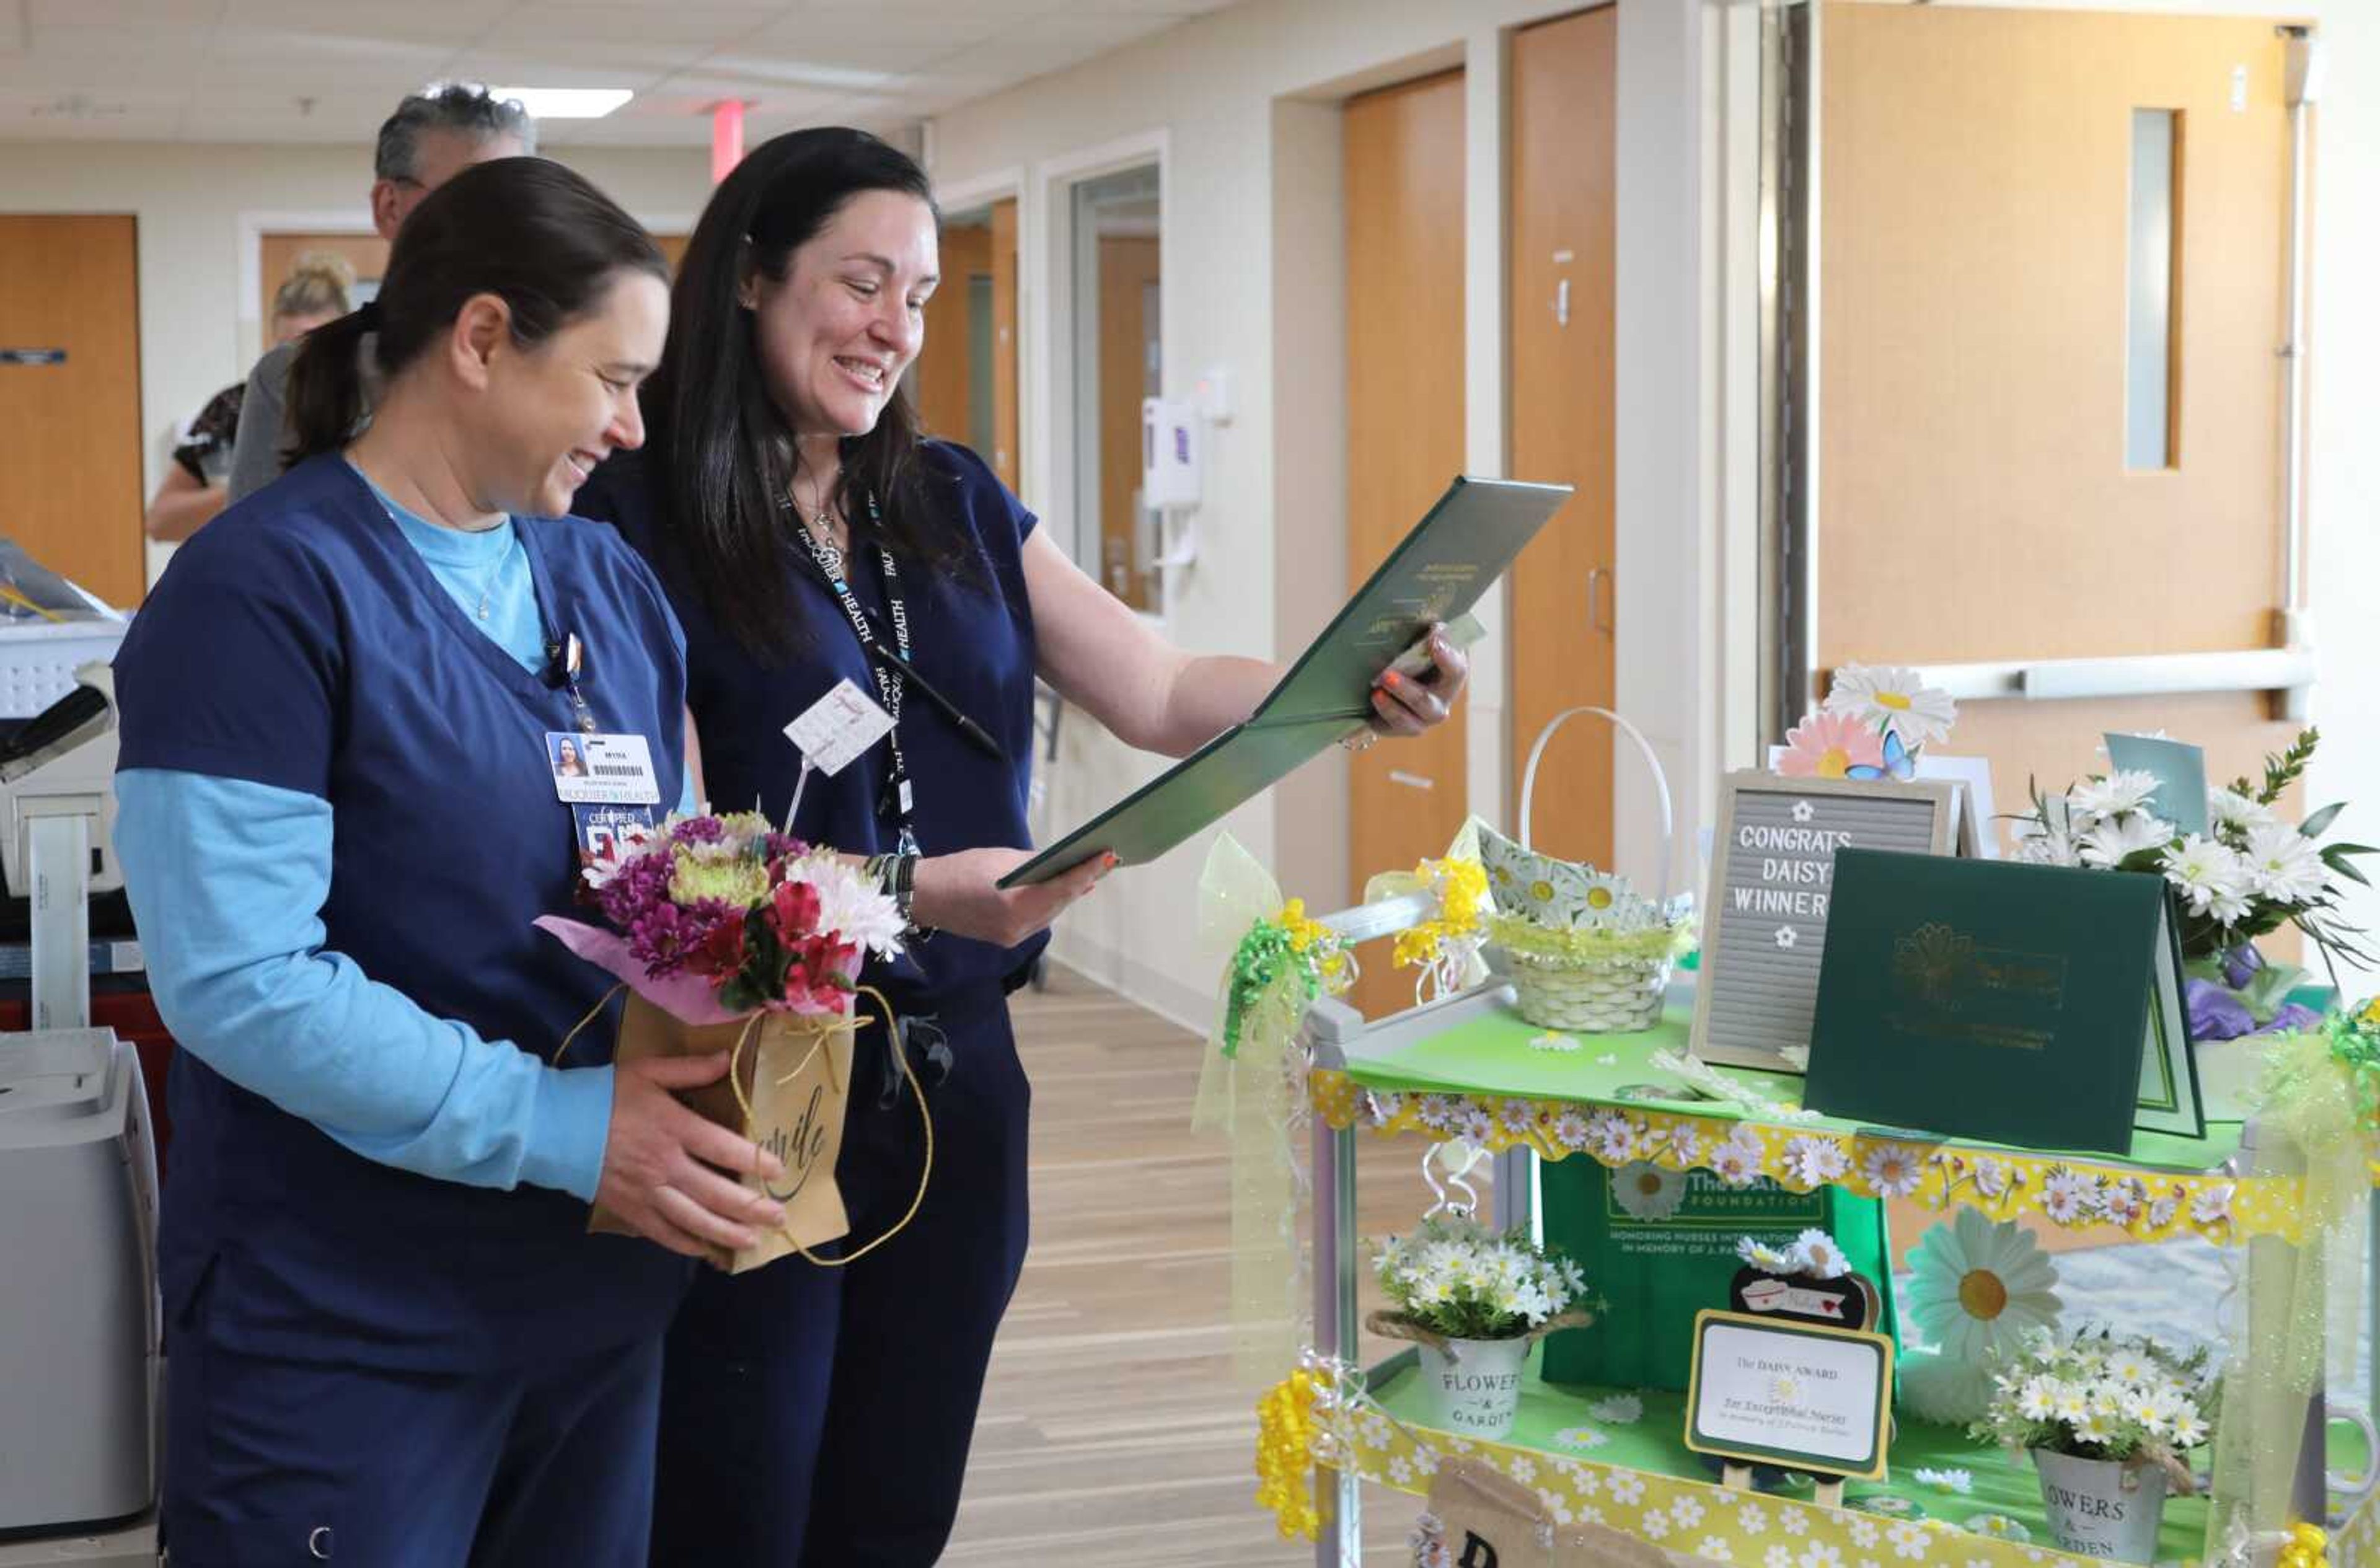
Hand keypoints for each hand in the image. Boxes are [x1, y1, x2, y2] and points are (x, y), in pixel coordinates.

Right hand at [596, 1052, 788, 1259]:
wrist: (555, 1126)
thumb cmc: (605, 1095)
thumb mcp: (648, 1071)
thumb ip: (690, 1069)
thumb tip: (727, 1058)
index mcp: (673, 1127)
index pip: (724, 1148)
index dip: (755, 1161)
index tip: (778, 1170)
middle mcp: (665, 1164)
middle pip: (717, 1192)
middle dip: (752, 1208)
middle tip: (779, 1217)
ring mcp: (647, 1191)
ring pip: (694, 1219)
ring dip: (727, 1233)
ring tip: (753, 1242)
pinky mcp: (629, 1209)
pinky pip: (663, 1233)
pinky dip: (686, 1244)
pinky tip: (707, 1250)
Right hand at [912, 845, 1114, 948]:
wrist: (924, 898)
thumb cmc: (959, 870)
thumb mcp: (999, 859)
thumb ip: (1033, 863)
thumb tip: (1061, 862)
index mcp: (1015, 904)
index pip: (1061, 887)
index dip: (1087, 871)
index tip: (1108, 856)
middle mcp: (1017, 927)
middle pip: (1059, 903)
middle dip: (1081, 881)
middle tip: (1105, 861)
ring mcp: (1012, 936)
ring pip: (1050, 913)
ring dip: (1068, 894)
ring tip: (1089, 873)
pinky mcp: (1006, 939)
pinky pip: (1037, 919)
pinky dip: (1051, 904)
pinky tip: (1062, 891)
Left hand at [1369, 623, 1469, 737]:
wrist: (1394, 679)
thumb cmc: (1413, 655)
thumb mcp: (1420, 641)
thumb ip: (1426, 633)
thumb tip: (1427, 625)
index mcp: (1450, 678)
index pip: (1457, 670)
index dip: (1448, 657)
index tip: (1434, 641)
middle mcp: (1439, 703)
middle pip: (1427, 702)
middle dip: (1406, 690)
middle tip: (1387, 675)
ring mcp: (1420, 720)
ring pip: (1408, 721)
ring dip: (1390, 708)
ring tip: (1375, 693)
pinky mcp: (1398, 729)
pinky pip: (1387, 728)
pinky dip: (1377, 718)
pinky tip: (1367, 712)